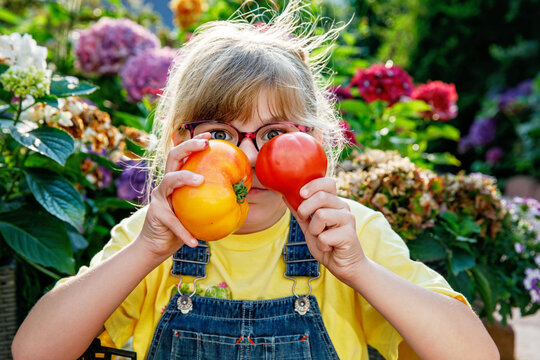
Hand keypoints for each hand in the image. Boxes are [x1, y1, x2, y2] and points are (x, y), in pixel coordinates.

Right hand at [136, 133, 210, 259]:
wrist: (159, 244)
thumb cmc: (184, 225)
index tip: (210, 134)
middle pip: (173, 156)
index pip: (185, 155)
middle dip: (188, 146)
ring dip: (184, 178)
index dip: (195, 142)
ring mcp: (159, 197)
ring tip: (200, 180)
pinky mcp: (155, 213)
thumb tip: (243, 193)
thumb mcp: (200, 210)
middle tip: (205, 145)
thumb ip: (214, 199)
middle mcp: (166, 183)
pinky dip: (184, 232)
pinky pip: (172, 222)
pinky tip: (194, 242)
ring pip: (169, 180)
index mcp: (178, 179)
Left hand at [289, 177, 365, 285]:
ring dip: (314, 231)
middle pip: (321, 196)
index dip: (313, 185)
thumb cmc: (327, 244)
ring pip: (321, 215)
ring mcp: (348, 220)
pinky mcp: (349, 235)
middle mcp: (343, 208)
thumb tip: (285, 195)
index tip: (301, 194)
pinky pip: (324, 236)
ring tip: (321, 237)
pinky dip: (321, 245)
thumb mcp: (309, 227)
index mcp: (334, 203)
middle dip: (305, 209)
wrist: (344, 266)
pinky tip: (329, 248)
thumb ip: (299, 212)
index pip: (328, 183)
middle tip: (306, 221)